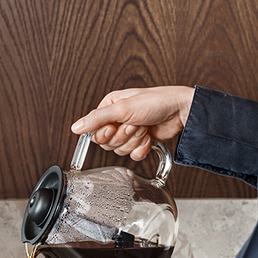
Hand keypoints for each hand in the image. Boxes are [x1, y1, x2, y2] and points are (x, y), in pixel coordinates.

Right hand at [71, 86, 194, 160]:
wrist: (181, 111)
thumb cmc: (156, 102)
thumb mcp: (122, 108)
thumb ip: (97, 119)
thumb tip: (76, 127)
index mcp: (110, 107)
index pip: (94, 130)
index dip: (104, 133)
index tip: (113, 128)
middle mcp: (118, 120)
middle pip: (107, 142)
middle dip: (123, 136)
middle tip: (134, 125)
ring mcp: (130, 132)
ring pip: (120, 150)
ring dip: (134, 141)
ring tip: (144, 128)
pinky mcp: (141, 142)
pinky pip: (133, 155)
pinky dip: (142, 149)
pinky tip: (149, 138)